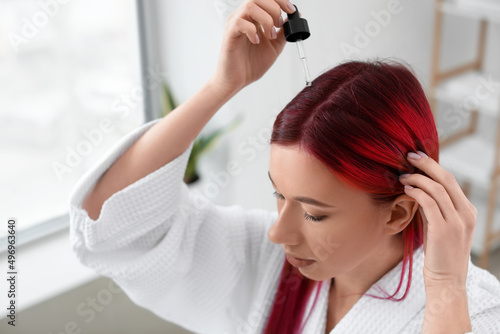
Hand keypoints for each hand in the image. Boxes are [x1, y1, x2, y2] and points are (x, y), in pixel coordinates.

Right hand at [210, 0, 293, 95]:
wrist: (237, 80)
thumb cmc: (250, 64)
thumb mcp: (274, 46)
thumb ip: (283, 32)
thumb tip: (295, 17)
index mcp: (253, 18)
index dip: (280, 0)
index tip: (290, 10)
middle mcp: (243, 18)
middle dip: (274, 9)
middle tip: (279, 25)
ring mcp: (234, 24)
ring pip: (250, 6)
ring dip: (265, 19)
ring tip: (269, 35)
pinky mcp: (229, 34)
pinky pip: (240, 23)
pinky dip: (252, 30)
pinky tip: (256, 41)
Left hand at [398, 150, 476, 288]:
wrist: (446, 281)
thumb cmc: (439, 253)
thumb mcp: (439, 225)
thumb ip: (433, 207)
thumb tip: (417, 187)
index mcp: (467, 211)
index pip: (451, 181)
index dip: (433, 166)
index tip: (417, 158)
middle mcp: (465, 213)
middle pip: (447, 179)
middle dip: (426, 164)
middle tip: (408, 156)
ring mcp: (457, 222)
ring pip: (437, 189)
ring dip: (417, 179)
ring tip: (402, 176)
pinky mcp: (443, 230)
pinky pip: (429, 203)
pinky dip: (417, 193)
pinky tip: (406, 189)